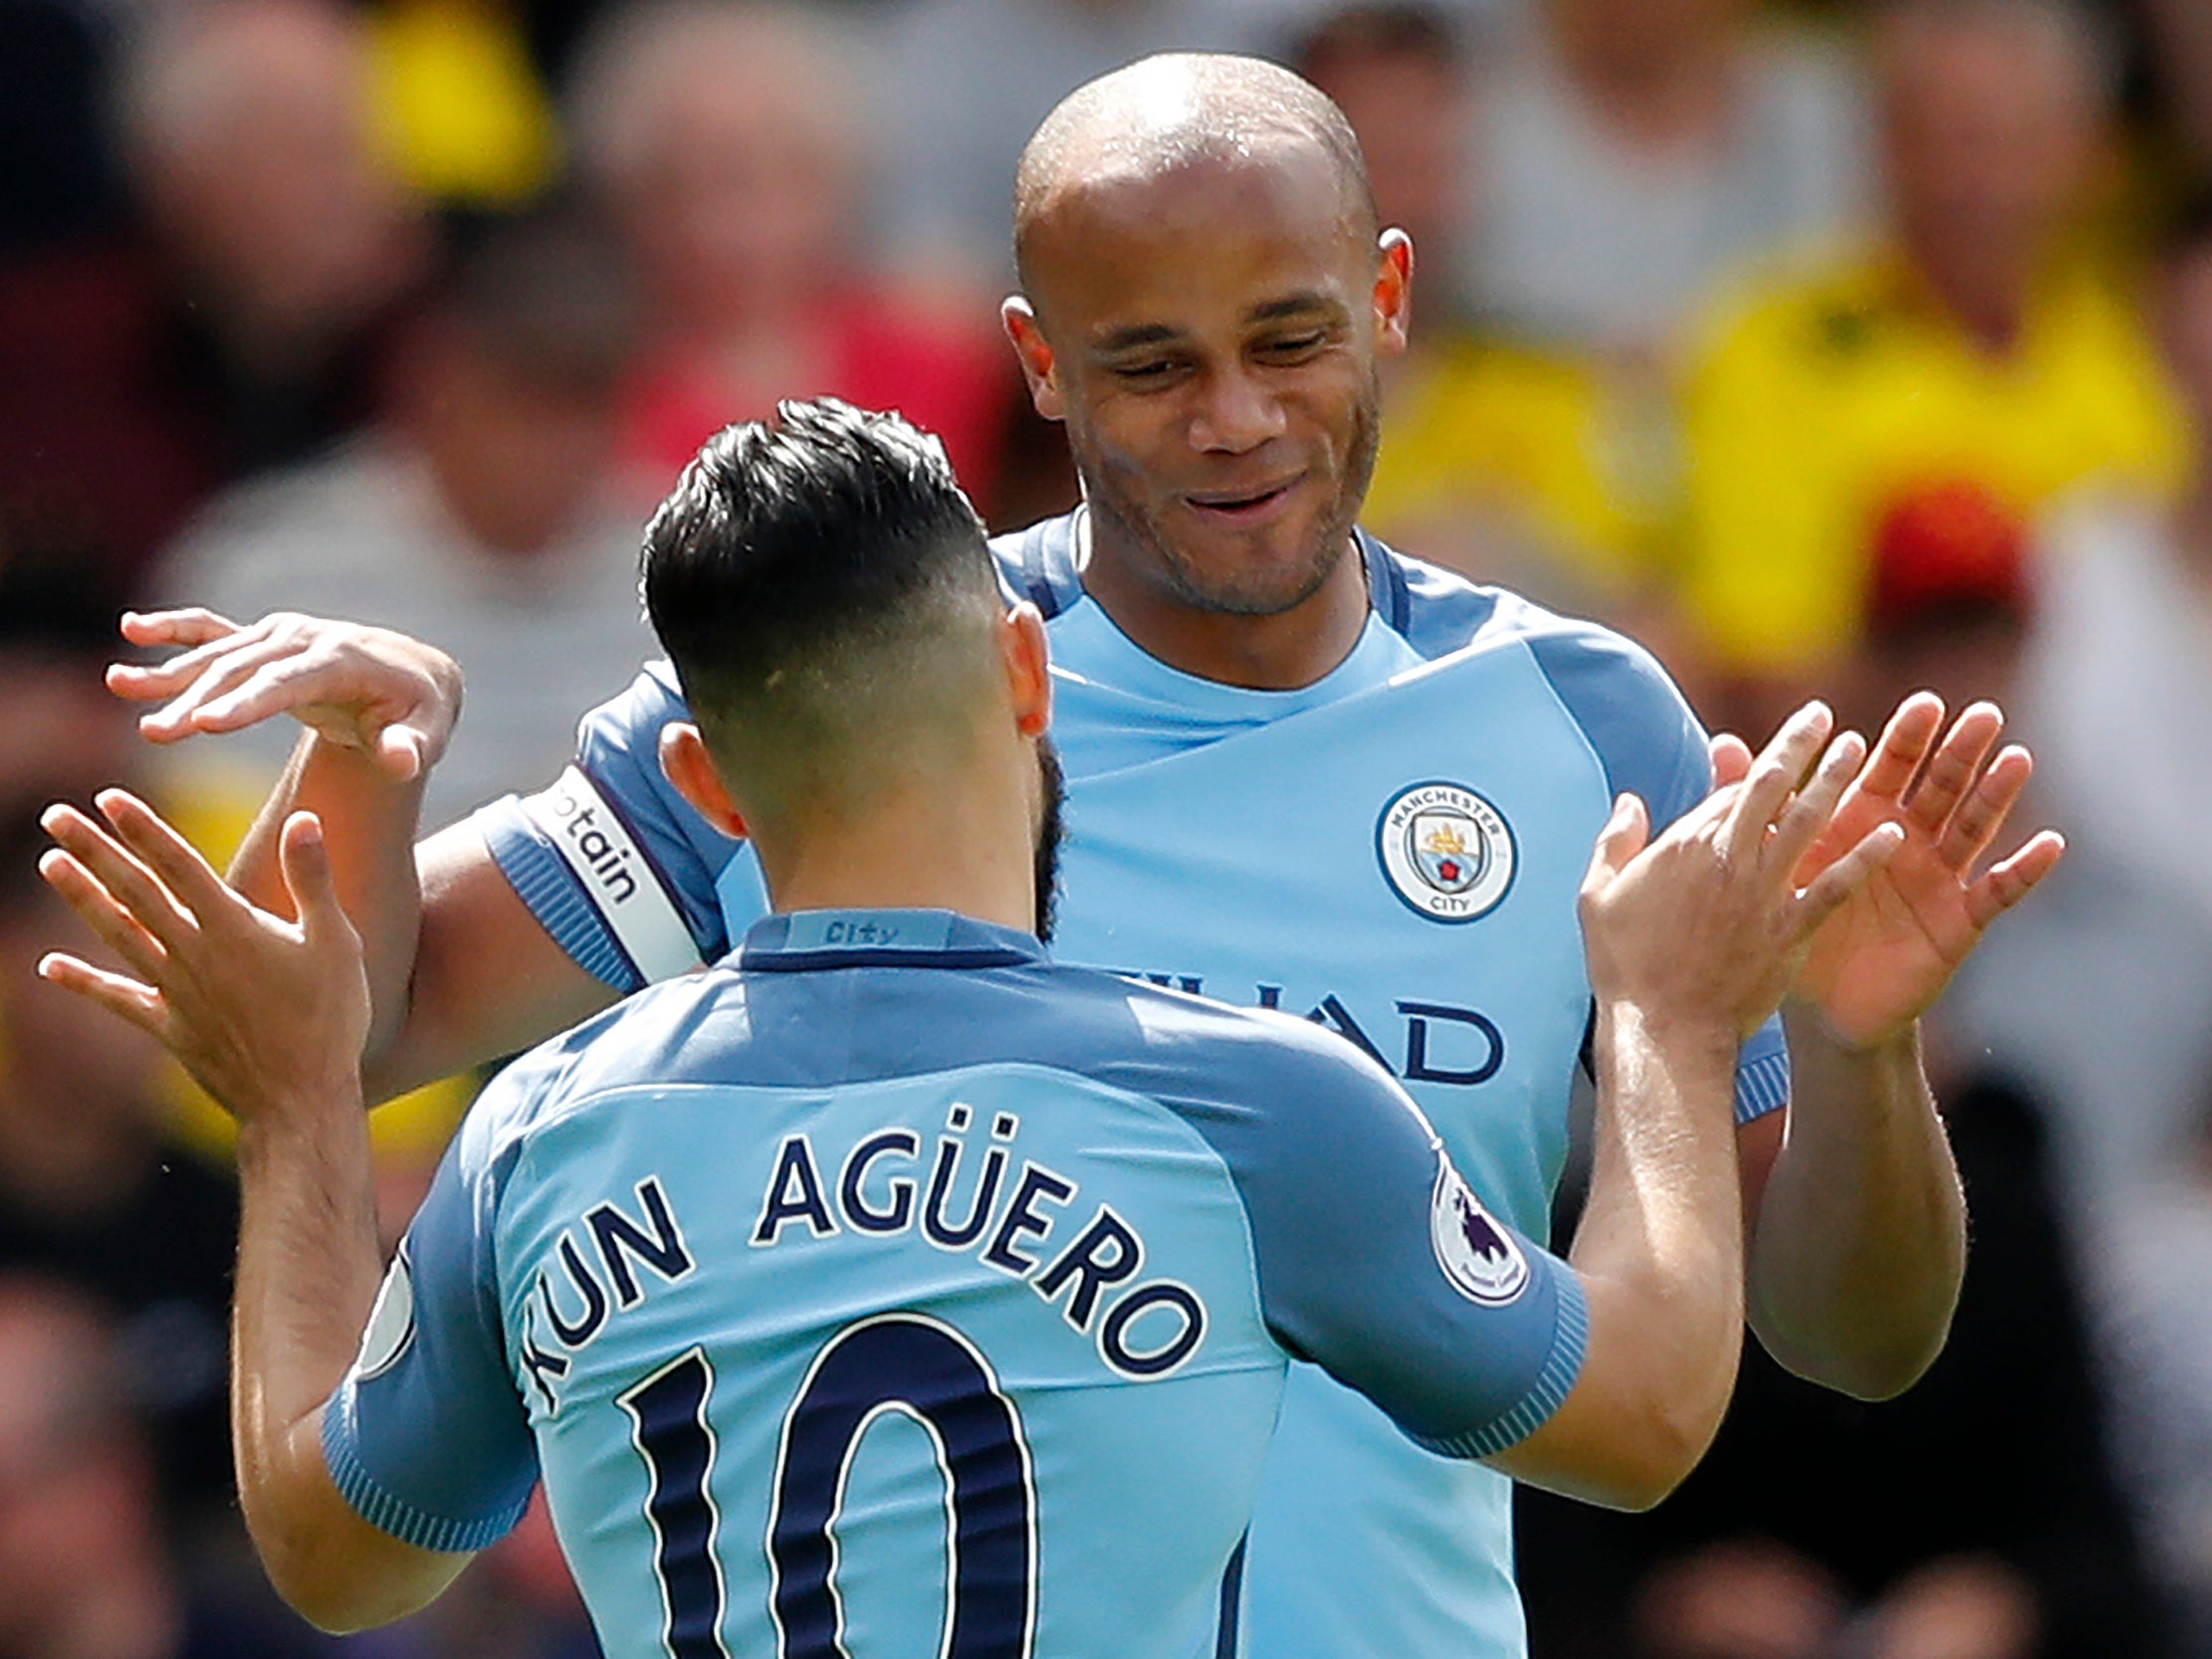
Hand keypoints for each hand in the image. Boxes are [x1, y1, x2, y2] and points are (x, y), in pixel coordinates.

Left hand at [37, 792, 370, 1123]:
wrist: (301, 1098)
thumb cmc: (330, 1018)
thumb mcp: (337, 942)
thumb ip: (313, 880)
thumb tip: (303, 818)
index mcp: (236, 929)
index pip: (179, 866)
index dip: (143, 829)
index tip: (109, 799)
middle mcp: (196, 954)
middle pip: (136, 892)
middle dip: (94, 850)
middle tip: (55, 816)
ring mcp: (177, 991)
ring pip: (119, 934)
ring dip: (81, 897)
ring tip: (48, 863)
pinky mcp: (170, 1027)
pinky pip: (119, 1000)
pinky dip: (83, 983)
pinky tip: (49, 967)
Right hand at [108, 609, 463, 779]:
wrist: (416, 673)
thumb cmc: (421, 711)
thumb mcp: (429, 732)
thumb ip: (413, 748)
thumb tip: (399, 761)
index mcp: (343, 660)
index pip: (288, 683)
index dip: (246, 703)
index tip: (204, 723)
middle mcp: (305, 639)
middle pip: (243, 672)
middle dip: (197, 700)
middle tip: (156, 733)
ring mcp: (281, 634)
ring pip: (219, 656)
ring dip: (171, 674)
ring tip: (120, 686)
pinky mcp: (264, 639)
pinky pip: (214, 631)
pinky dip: (174, 628)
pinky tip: (132, 630)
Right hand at [1582, 703, 1903, 1043]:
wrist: (1664, 1030)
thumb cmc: (1625, 967)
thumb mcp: (1598, 895)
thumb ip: (1615, 840)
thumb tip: (1628, 802)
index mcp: (1685, 846)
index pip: (1732, 790)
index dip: (1760, 763)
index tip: (1783, 742)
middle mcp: (1729, 859)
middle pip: (1772, 789)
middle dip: (1802, 748)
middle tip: (1827, 719)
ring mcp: (1763, 894)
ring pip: (1808, 824)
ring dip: (1836, 783)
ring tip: (1861, 750)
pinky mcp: (1789, 932)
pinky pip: (1834, 886)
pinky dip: (1863, 858)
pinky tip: (1890, 834)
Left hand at [1713, 695, 2065, 1048]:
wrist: (1820, 1002)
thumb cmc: (1796, 922)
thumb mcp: (1775, 862)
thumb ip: (1759, 803)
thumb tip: (1719, 743)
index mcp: (1863, 819)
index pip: (1889, 768)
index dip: (1907, 738)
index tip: (1924, 705)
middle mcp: (1908, 839)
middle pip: (1939, 787)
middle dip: (1960, 752)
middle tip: (1984, 715)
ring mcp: (1939, 877)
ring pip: (1973, 827)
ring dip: (1996, 794)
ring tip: (2016, 759)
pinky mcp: (1960, 920)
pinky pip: (1998, 891)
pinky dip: (2025, 869)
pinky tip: (2051, 843)